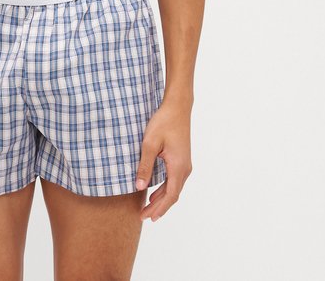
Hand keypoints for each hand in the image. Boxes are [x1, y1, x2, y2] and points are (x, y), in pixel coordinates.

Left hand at [135, 102, 192, 221]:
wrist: (177, 107)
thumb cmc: (164, 122)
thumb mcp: (150, 144)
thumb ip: (145, 166)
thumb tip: (139, 187)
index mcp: (178, 167)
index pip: (170, 196)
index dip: (158, 208)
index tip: (146, 217)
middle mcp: (185, 168)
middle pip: (173, 195)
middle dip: (158, 207)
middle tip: (143, 216)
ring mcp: (185, 164)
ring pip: (174, 188)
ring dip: (161, 199)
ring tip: (148, 208)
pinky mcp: (181, 159)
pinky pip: (174, 179)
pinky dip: (165, 189)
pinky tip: (155, 191)